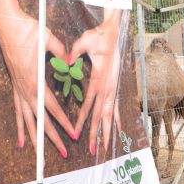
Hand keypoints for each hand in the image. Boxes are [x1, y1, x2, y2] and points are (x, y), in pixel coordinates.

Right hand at [0, 0, 74, 157]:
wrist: (5, 21)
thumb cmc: (27, 28)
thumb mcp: (48, 38)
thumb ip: (61, 51)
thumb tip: (71, 60)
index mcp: (34, 80)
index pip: (52, 107)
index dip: (64, 121)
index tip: (74, 133)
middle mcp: (24, 89)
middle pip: (41, 120)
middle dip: (53, 138)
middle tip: (66, 152)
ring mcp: (18, 89)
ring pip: (28, 121)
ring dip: (37, 139)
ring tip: (43, 156)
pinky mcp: (15, 87)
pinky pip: (18, 112)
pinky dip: (21, 128)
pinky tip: (21, 143)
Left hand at [68, 8, 124, 154]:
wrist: (114, 32)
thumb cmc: (99, 36)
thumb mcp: (85, 41)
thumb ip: (74, 52)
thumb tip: (67, 61)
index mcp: (99, 80)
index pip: (89, 105)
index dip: (83, 120)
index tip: (77, 133)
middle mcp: (108, 88)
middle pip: (102, 116)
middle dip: (98, 134)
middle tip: (95, 151)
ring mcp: (113, 89)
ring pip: (110, 116)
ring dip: (107, 132)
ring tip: (106, 147)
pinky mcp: (115, 87)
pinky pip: (115, 108)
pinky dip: (115, 121)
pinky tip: (117, 131)